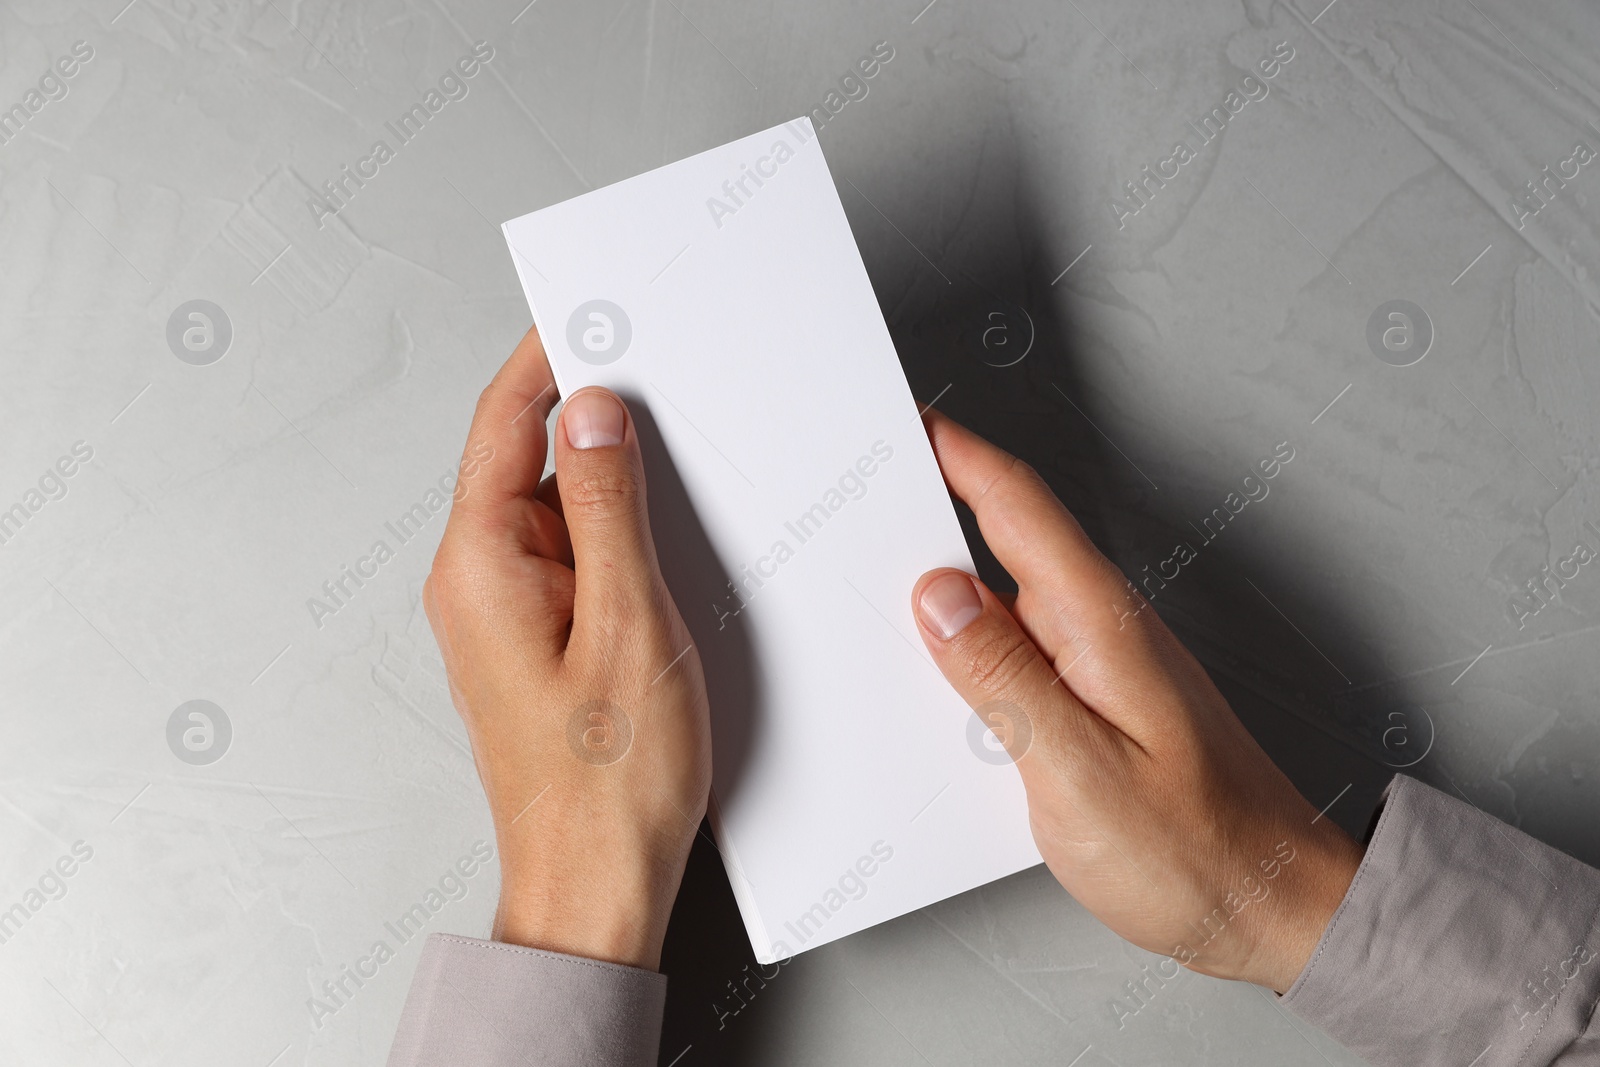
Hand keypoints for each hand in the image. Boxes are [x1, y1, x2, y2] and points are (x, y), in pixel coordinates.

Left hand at [424, 325, 710, 970]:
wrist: (592, 888)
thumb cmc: (608, 785)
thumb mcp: (628, 624)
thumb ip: (610, 508)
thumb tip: (597, 412)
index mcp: (481, 564)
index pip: (505, 423)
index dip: (550, 358)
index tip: (594, 310)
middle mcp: (478, 581)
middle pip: (533, 460)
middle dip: (601, 421)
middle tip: (672, 388)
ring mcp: (505, 614)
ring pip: (561, 512)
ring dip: (619, 490)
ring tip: (687, 485)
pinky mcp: (538, 641)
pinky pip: (575, 560)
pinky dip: (620, 540)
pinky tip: (673, 549)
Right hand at [910, 411, 1362, 993]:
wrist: (1273, 905)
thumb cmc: (1196, 854)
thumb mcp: (1079, 775)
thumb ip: (1004, 682)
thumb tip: (938, 598)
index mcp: (1099, 624)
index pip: (1016, 505)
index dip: (955, 452)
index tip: (900, 422)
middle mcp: (1102, 627)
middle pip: (1006, 535)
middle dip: (932, 503)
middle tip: (861, 495)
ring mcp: (1102, 661)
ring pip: (1007, 594)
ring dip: (945, 578)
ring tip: (877, 580)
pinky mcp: (1096, 698)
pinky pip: (1020, 647)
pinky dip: (971, 640)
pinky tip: (941, 670)